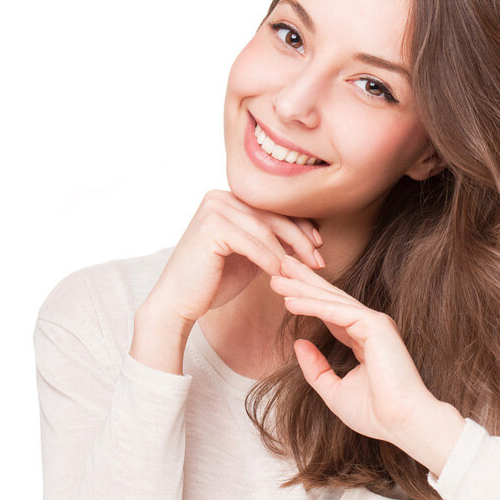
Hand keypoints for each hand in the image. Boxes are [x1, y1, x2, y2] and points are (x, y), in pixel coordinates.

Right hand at [144, 189, 324, 327]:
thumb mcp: (251, 254)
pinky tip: (281, 275)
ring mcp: (214, 209)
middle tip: (319, 261)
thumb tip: (309, 235)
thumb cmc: (214, 280)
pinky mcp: (211, 227)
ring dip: (290, 253)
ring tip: (304, 272)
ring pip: (266, 230)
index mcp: (229, 198)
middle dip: (301, 239)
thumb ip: (271, 240)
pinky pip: (253, 243)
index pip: (273, 208)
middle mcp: (220, 197)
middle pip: (273, 216)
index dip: (301, 226)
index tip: (320, 245)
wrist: (179, 302)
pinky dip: (271, 260)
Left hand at [270, 254, 440, 446]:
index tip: (284, 286)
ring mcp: (374, 323)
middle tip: (280, 263)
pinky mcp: (375, 326)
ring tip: (277, 275)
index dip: (307, 297)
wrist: (402, 423)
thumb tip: (298, 344)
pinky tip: (290, 300)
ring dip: (302, 286)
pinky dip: (312, 304)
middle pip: (330, 298)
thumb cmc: (376, 412)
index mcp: (363, 338)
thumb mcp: (334, 390)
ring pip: (331, 300)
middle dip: (304, 280)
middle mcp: (370, 325)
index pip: (330, 313)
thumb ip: (316, 368)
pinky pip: (337, 312)